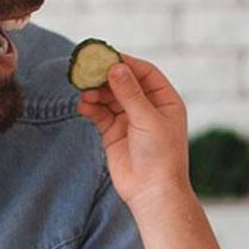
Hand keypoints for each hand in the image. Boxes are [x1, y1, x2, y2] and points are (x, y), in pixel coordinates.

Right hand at [76, 54, 191, 214]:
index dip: (126, 63)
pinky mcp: (114, 133)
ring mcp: (130, 120)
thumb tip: (116, 67)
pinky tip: (83, 106)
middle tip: (87, 72)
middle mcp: (148, 107)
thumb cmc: (160, 155)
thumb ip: (130, 93)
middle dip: (105, 77)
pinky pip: (100, 114)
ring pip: (109, 97)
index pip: (145, 73)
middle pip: (124, 83)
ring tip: (84, 92)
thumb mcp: (147, 120)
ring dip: (96, 93)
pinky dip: (91, 108)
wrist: (152, 191)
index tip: (105, 56)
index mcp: (165, 100)